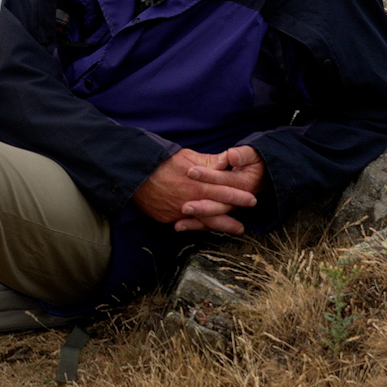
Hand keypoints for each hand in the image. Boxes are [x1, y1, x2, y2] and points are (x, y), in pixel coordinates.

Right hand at [131, 145, 266, 234]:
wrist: (134, 174)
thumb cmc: (161, 162)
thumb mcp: (187, 156)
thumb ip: (208, 162)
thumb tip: (226, 161)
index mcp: (198, 185)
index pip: (224, 192)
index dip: (239, 196)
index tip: (252, 200)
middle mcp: (191, 201)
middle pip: (217, 212)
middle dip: (232, 218)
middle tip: (244, 225)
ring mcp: (178, 212)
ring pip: (204, 223)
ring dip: (220, 227)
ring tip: (234, 229)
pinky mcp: (167, 218)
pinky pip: (186, 224)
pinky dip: (197, 226)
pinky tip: (206, 228)